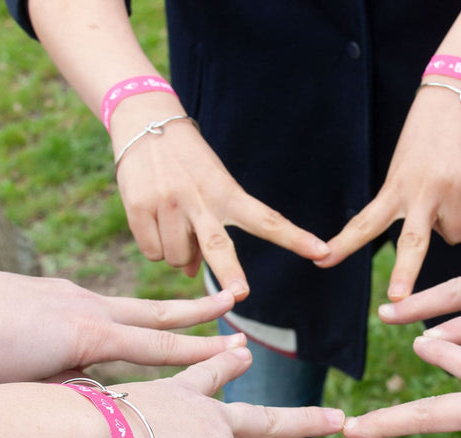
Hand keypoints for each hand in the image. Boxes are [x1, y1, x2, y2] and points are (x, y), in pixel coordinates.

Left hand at [0, 271, 245, 382]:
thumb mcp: (31, 385)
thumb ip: (73, 388)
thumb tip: (95, 396)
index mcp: (89, 334)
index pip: (162, 345)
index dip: (203, 350)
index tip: (240, 347)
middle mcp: (87, 307)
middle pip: (157, 310)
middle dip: (199, 308)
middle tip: (234, 296)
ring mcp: (67, 294)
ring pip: (128, 306)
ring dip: (162, 310)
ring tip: (191, 310)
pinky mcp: (46, 290)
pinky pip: (95, 304)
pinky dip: (114, 316)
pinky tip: (105, 325)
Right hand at [113, 119, 330, 296]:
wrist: (144, 121)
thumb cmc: (188, 164)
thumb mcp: (208, 190)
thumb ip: (206, 234)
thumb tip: (190, 272)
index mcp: (227, 192)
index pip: (267, 220)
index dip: (294, 238)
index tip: (322, 252)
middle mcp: (199, 198)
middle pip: (217, 246)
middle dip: (230, 273)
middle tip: (240, 294)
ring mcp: (168, 203)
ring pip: (177, 259)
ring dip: (178, 255)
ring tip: (174, 224)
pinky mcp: (138, 207)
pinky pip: (152, 251)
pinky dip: (155, 247)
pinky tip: (154, 221)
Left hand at [316, 81, 460, 300]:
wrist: (460, 92)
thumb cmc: (426, 135)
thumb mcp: (403, 165)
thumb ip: (408, 200)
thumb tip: (434, 234)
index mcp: (396, 187)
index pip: (365, 223)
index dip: (344, 245)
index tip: (321, 261)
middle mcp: (422, 191)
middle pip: (413, 244)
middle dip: (405, 274)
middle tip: (398, 298)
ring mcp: (452, 188)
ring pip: (457, 235)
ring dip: (455, 222)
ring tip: (451, 190)